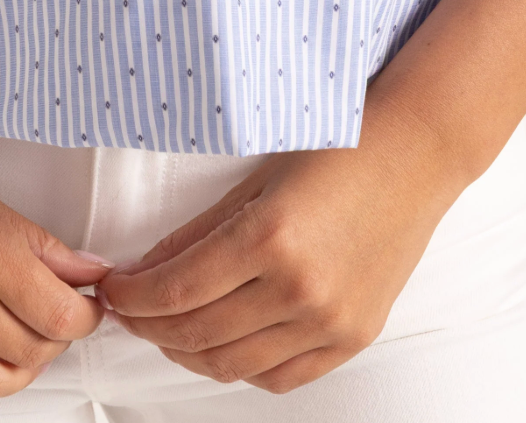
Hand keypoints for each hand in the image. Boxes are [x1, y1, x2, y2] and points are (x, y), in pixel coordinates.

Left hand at [95, 90, 462, 394]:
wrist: (414, 154)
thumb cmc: (336, 149)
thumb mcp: (254, 179)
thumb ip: (199, 230)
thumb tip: (146, 269)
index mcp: (269, 237)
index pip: (176, 291)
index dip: (131, 298)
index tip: (110, 289)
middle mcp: (300, 289)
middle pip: (197, 334)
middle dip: (148, 326)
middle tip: (127, 309)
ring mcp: (330, 321)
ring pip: (233, 365)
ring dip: (186, 351)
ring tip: (166, 327)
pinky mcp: (353, 337)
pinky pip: (280, 376)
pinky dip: (240, 366)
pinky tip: (220, 341)